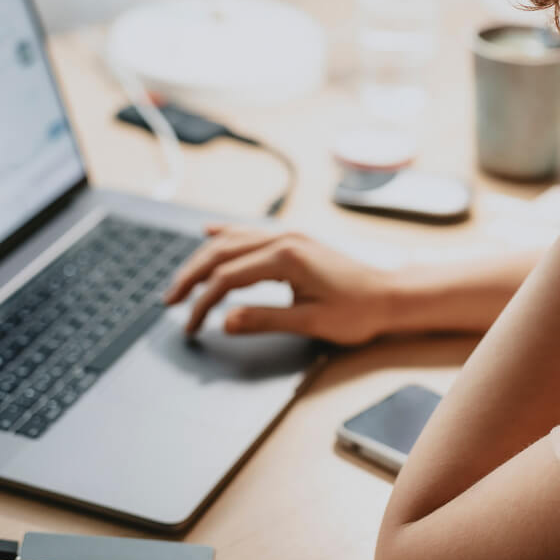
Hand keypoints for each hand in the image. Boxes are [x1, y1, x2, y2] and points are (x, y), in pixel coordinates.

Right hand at [164, 226, 393, 344]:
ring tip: (181, 281)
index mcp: (286, 258)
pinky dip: (224, 235)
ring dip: (202, 259)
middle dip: (191, 276)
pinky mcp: (293, 242)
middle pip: (221, 252)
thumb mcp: (310, 322)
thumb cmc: (357, 312)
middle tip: (169, 301)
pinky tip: (207, 234)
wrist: (390, 296)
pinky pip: (249, 233)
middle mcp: (283, 240)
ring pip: (231, 240)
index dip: (203, 302)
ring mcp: (288, 237)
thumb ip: (264, 320)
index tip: (191, 325)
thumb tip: (224, 321)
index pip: (228, 278)